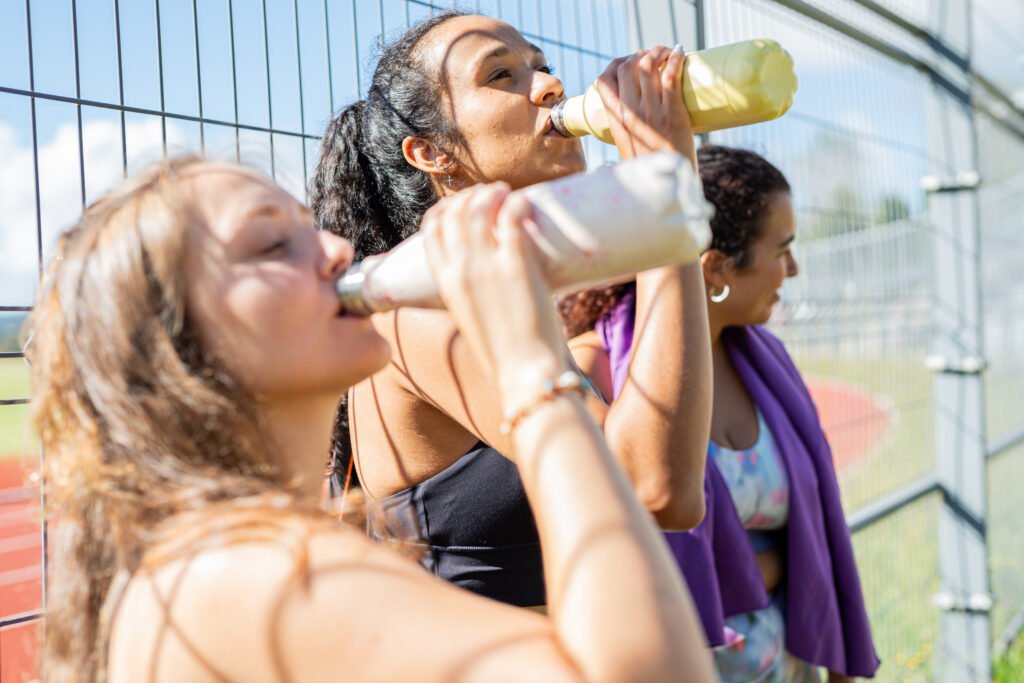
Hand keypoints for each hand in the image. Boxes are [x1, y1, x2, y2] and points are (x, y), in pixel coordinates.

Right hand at [421, 184, 568, 412]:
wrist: (524, 373)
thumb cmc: (505, 353)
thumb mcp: (473, 318)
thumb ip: (473, 294)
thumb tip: (491, 280)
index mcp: (445, 284)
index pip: (432, 231)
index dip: (445, 210)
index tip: (461, 205)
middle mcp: (461, 270)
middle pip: (454, 213)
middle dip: (469, 196)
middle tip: (491, 195)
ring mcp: (487, 265)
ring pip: (480, 209)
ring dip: (493, 193)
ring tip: (508, 192)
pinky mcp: (516, 264)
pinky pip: (511, 218)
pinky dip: (517, 204)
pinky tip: (525, 204)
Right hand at [593, 45, 696, 166]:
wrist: (666, 187)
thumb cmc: (649, 169)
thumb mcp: (627, 149)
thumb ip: (624, 133)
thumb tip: (626, 123)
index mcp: (616, 121)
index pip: (603, 81)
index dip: (616, 64)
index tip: (630, 63)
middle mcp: (629, 114)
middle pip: (626, 67)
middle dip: (639, 54)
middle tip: (654, 57)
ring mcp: (650, 112)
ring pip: (647, 65)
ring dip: (658, 51)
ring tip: (668, 52)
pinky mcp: (671, 112)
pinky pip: (670, 75)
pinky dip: (674, 58)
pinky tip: (680, 53)